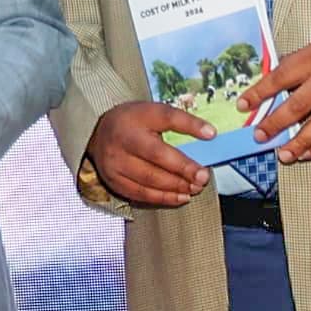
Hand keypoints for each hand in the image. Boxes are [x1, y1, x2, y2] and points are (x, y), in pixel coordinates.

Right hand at [84, 97, 214, 208]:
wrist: (98, 134)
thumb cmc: (133, 123)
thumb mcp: (154, 112)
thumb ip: (180, 121)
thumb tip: (210, 134)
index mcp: (136, 118)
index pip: (166, 118)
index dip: (189, 126)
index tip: (211, 135)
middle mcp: (123, 141)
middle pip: (157, 157)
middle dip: (184, 170)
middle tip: (203, 177)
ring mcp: (116, 163)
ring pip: (149, 179)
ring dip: (176, 187)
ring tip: (194, 188)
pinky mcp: (114, 181)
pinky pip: (142, 194)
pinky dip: (163, 198)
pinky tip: (180, 197)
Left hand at [246, 18, 310, 169]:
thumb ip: (299, 62)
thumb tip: (275, 81)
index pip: (280, 77)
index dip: (259, 93)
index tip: (242, 105)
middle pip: (297, 106)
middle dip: (275, 123)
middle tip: (259, 136)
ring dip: (298, 143)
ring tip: (283, 155)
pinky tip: (308, 154)